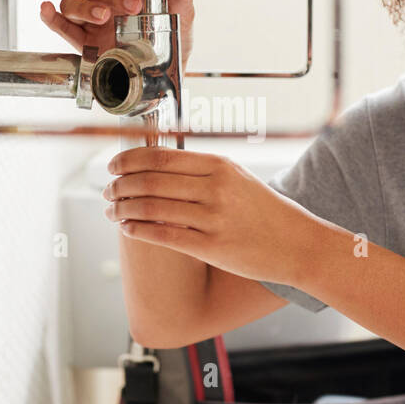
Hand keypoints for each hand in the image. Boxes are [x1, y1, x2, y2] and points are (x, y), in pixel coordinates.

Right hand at [39, 0, 197, 70]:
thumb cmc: (169, 42)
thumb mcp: (181, 15)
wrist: (162, 77)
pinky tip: (46, 10)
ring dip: (84, 7)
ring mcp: (90, 22)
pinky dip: (50, 17)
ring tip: (103, 19)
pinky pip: (60, 26)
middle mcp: (102, 1)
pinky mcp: (82, 43)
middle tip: (131, 6)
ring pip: (73, 3)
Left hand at [101, 146, 317, 284]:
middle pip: (149, 180)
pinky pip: (163, 235)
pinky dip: (138, 230)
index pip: (159, 156)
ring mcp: (213, 217)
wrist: (298, 244)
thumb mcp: (238, 178)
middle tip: (106, 190)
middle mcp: (215, 187)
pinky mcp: (211, 247)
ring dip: (122, 208)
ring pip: (151, 208)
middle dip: (119, 185)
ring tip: (110, 211)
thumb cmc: (265, 212)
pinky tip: (126, 228)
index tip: (112, 165)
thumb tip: (157, 164)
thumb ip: (202, 170)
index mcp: (218, 165)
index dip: (128, 160)